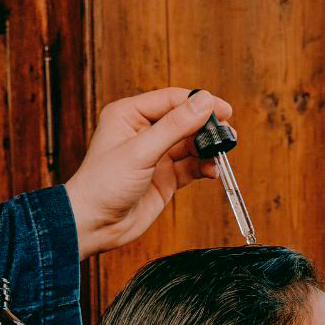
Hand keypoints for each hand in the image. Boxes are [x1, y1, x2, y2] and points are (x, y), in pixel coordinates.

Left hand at [64, 87, 233, 258]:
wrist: (95, 224)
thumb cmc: (104, 184)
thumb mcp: (141, 151)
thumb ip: (174, 126)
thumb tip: (203, 102)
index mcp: (129, 114)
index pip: (171, 100)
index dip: (198, 103)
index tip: (224, 110)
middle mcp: (144, 132)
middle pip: (184, 121)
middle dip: (207, 128)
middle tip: (228, 135)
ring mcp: (156, 155)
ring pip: (191, 145)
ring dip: (208, 150)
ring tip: (222, 155)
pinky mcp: (166, 178)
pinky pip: (191, 167)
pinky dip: (204, 168)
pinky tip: (212, 171)